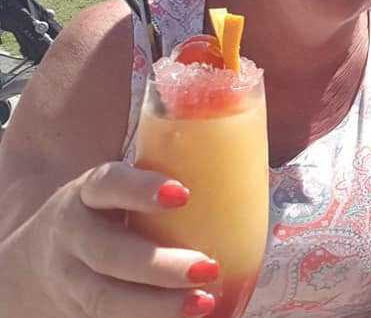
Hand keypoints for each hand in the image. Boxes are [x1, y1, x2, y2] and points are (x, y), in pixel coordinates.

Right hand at [15, 162, 219, 317]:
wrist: (37, 257)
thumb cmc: (105, 211)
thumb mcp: (117, 188)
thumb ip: (161, 178)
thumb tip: (243, 157)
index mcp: (88, 193)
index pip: (108, 184)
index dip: (140, 189)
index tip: (182, 194)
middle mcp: (73, 236)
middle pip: (108, 253)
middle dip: (159, 266)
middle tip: (208, 267)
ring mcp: (70, 281)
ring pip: (106, 298)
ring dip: (157, 306)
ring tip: (204, 303)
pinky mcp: (76, 313)